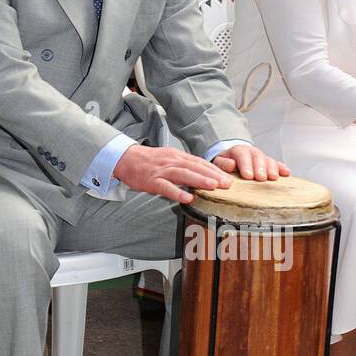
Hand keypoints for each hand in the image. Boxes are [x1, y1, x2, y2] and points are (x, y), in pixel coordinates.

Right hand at [113, 143, 235, 204]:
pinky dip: (177, 192)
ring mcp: (162, 171)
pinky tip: (187, 198)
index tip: (229, 178)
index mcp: (178, 156)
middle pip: (195, 167)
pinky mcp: (152, 180)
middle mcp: (172, 161)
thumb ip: (185, 166)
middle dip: (213, 175)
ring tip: (213, 187)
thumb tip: (203, 175)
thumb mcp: (170, 159)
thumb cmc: (149, 161)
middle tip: (227, 184)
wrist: (126, 158)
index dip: (215, 170)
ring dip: (199, 180)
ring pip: (183, 174)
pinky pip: (166, 187)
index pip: (200, 162)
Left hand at [211, 144, 289, 181]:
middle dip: (260, 167)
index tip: (248, 176)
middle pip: (258, 157)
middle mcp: (252, 152)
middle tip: (261, 178)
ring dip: (272, 168)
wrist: (233, 159)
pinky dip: (282, 168)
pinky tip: (286, 173)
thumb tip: (231, 165)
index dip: (245, 165)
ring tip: (273, 178)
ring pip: (269, 160)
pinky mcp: (270, 163)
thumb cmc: (226, 163)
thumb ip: (223, 163)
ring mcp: (262, 157)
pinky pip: (277, 164)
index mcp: (238, 151)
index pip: (242, 155)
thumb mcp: (219, 162)